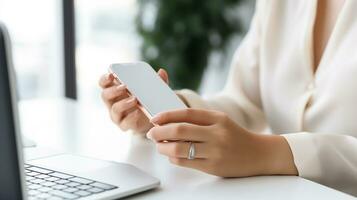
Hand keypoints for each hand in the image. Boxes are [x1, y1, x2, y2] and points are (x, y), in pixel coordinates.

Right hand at [99, 68, 168, 132]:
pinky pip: (125, 122)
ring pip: (114, 109)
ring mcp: (117, 115)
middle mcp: (112, 102)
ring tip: (135, 99)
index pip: (104, 83)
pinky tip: (138, 112)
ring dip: (124, 103)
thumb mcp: (152, 89)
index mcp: (115, 90)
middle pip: (105, 95)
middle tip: (125, 86)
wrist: (153, 118)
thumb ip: (157, 81)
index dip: (105, 78)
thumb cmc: (148, 99)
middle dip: (114, 90)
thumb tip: (161, 72)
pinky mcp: (124, 125)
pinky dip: (132, 117)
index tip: (111, 75)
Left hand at [147, 109, 297, 176]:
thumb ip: (199, 119)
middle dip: (160, 131)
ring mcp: (215, 151)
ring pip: (180, 148)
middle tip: (152, 133)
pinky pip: (186, 162)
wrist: (259, 154)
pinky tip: (171, 155)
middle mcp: (216, 134)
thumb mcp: (222, 120)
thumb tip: (169, 122)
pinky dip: (173, 158)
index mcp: (218, 118)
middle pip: (180, 130)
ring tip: (159, 145)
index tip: (155, 118)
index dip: (167, 115)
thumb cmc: (236, 136)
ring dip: (164, 147)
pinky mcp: (213, 167)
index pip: (187, 113)